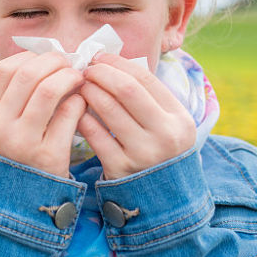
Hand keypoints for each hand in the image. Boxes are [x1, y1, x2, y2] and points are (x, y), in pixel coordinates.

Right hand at [0, 51, 86, 177]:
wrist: (20, 204)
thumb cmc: (15, 156)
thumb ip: (11, 98)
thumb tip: (40, 60)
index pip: (4, 70)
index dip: (30, 57)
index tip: (47, 59)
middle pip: (28, 75)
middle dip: (54, 62)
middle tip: (69, 63)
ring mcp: (23, 143)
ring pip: (48, 90)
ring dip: (68, 77)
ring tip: (78, 78)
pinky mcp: (48, 157)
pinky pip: (69, 114)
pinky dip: (79, 101)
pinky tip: (82, 103)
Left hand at [77, 53, 194, 180]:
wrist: (163, 200)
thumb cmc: (159, 151)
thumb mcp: (167, 125)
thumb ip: (148, 97)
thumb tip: (112, 62)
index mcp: (180, 119)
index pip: (145, 78)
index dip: (118, 63)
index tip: (99, 57)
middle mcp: (165, 135)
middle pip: (126, 90)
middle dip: (101, 74)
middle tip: (86, 69)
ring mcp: (143, 154)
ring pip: (108, 109)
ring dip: (89, 92)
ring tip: (80, 87)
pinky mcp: (121, 169)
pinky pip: (95, 135)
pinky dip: (82, 117)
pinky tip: (76, 111)